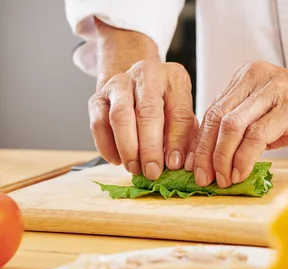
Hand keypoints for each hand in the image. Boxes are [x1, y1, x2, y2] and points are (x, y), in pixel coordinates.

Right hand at [88, 60, 196, 179]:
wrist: (139, 84)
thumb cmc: (167, 105)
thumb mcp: (184, 116)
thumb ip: (187, 138)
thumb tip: (183, 165)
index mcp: (175, 79)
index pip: (178, 113)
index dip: (176, 142)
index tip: (174, 165)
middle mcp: (146, 76)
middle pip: (148, 112)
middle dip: (150, 147)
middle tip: (152, 172)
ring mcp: (119, 83)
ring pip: (120, 116)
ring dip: (127, 148)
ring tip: (135, 169)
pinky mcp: (98, 96)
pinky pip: (98, 122)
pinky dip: (107, 145)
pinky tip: (117, 161)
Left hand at [188, 61, 287, 187]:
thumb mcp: (271, 115)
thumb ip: (248, 129)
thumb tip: (221, 159)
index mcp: (245, 77)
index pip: (212, 111)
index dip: (200, 143)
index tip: (195, 167)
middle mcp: (254, 77)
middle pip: (216, 118)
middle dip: (205, 153)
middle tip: (204, 178)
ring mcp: (272, 89)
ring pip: (232, 126)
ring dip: (222, 158)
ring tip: (223, 179)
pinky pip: (256, 135)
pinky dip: (244, 158)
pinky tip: (241, 173)